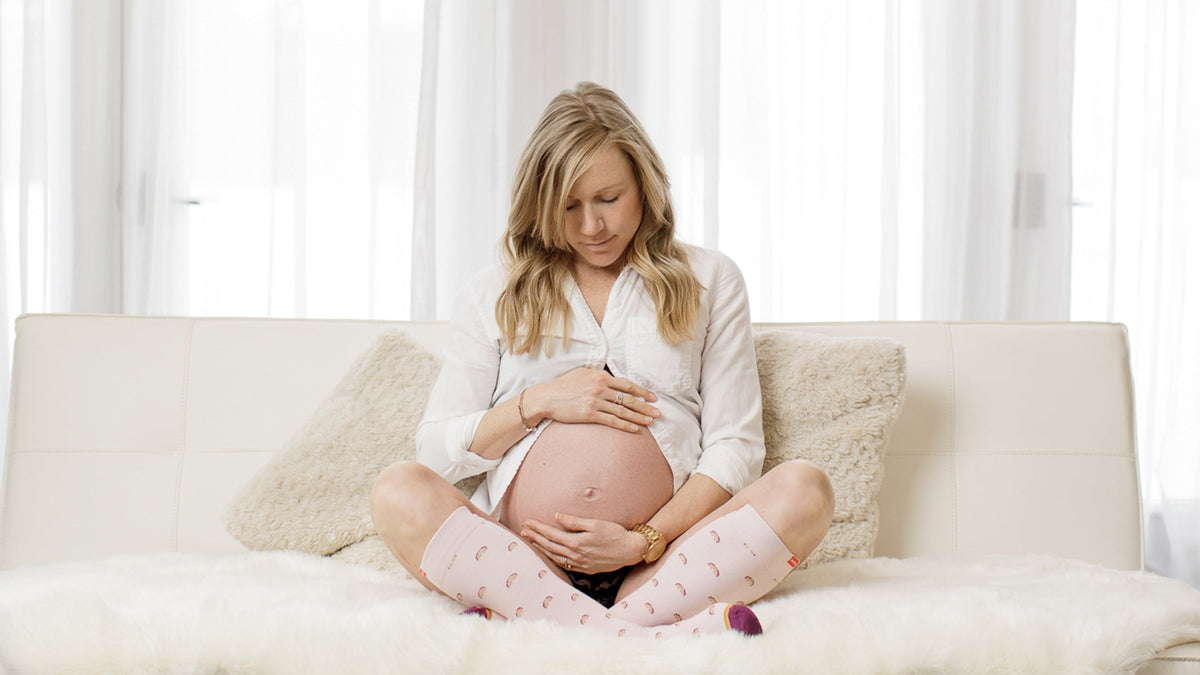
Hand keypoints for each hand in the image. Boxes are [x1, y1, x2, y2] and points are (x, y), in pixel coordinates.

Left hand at [521, 513, 646, 573]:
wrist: (630, 550)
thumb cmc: (615, 533)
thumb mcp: (595, 523)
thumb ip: (574, 521)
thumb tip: (557, 517)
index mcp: (577, 543)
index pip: (551, 535)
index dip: (538, 528)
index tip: (527, 522)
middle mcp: (576, 556)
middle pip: (549, 547)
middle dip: (535, 538)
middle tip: (523, 531)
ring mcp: (580, 564)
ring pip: (555, 557)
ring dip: (541, 549)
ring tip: (532, 542)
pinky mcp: (586, 568)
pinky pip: (564, 564)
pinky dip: (553, 558)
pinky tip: (550, 554)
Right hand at [526, 367, 659, 432]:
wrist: (546, 397)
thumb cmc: (563, 385)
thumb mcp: (582, 373)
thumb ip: (598, 376)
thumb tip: (611, 378)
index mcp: (600, 376)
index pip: (627, 384)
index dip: (642, 391)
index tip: (653, 398)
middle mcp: (600, 388)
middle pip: (628, 398)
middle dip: (645, 406)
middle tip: (658, 413)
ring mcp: (595, 401)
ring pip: (622, 410)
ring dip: (638, 417)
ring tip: (650, 422)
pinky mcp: (589, 414)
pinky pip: (611, 420)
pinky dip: (624, 425)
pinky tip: (634, 429)